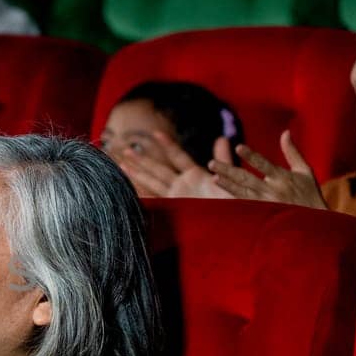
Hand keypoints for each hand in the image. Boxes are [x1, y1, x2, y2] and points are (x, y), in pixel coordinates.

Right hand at [115, 131, 232, 198]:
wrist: (234, 223)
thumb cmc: (233, 201)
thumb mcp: (228, 176)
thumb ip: (222, 159)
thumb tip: (222, 139)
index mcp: (195, 174)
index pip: (177, 156)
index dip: (166, 144)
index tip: (155, 133)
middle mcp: (182, 185)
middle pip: (158, 169)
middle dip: (142, 159)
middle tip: (126, 149)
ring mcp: (177, 197)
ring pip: (152, 182)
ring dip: (137, 174)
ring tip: (121, 165)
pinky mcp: (176, 209)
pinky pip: (156, 202)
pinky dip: (142, 198)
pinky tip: (129, 193)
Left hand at [208, 131, 327, 209]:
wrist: (315, 224)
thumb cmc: (310, 194)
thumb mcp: (305, 171)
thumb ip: (292, 152)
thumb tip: (285, 132)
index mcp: (283, 177)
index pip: (264, 164)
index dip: (251, 156)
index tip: (238, 147)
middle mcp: (273, 190)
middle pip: (246, 178)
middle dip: (228, 171)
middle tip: (211, 163)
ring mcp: (267, 204)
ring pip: (242, 193)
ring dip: (227, 185)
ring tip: (213, 178)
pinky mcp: (263, 215)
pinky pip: (245, 206)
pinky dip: (233, 200)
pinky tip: (220, 195)